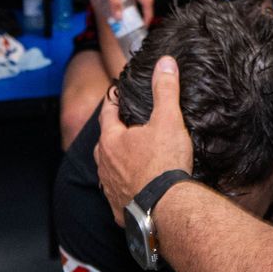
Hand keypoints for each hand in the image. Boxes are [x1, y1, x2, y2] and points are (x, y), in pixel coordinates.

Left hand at [95, 56, 195, 222]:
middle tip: (124, 128)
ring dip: (117, 164)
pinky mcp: (118, 209)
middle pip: (104, 144)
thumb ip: (165, 90)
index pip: (107, 114)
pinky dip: (125, 189)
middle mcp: (104, 165)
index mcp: (111, 141)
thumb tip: (164, 62)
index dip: (112, 103)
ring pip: (108, 171)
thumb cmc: (163, 163)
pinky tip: (136, 189)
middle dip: (113, 135)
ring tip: (130, 159)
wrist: (165, 208)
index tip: (115, 96)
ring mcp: (109, 189)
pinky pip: (118, 195)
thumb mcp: (168, 120)